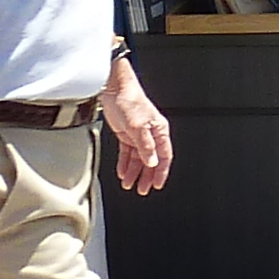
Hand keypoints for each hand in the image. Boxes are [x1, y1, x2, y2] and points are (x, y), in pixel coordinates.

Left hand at [103, 63, 171, 194]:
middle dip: (147, 176)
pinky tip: (122, 172)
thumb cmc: (130, 100)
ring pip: (138, 159)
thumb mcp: (138, 126)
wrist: (114, 89)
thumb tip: (152, 162)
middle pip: (151, 160)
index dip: (161, 172)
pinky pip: (127, 153)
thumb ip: (145, 146)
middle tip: (142, 189)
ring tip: (129, 184)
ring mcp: (138, 134)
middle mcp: (150, 134)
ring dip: (134, 172)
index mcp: (159, 130)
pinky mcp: (126, 133)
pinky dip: (125, 163)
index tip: (157, 184)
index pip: (164, 156)